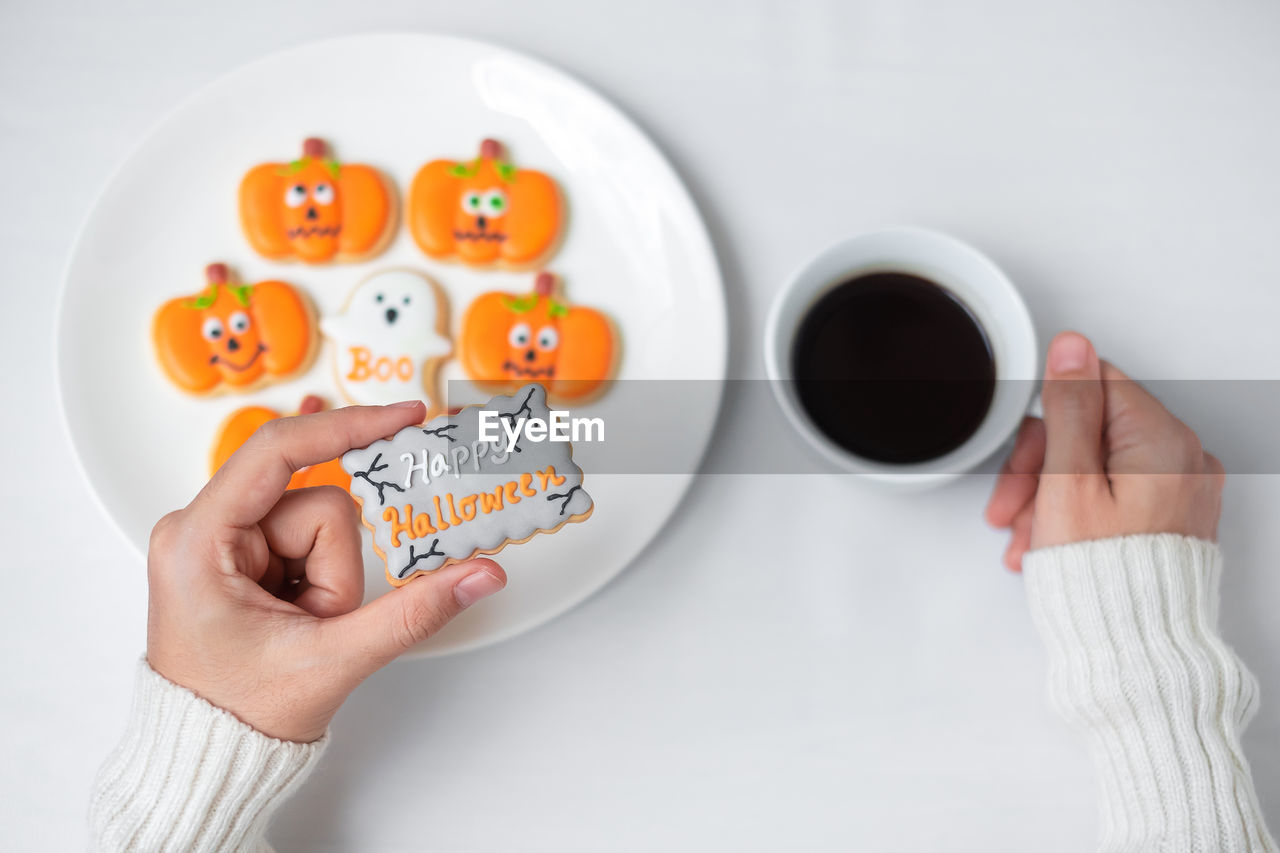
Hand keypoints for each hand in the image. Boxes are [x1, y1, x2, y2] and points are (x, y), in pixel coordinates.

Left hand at [146, 401, 506, 741]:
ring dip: (329, 580)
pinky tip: (299, 613)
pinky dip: (321, 578)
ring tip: (303, 627)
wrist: (208, 756)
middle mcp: (201, 527)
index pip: (277, 451)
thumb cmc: (239, 714)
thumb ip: (414, 613)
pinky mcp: (241, 552)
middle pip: (316, 503)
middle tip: (314, 621)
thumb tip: (483, 574)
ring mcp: (221, 539)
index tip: (405, 415)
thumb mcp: (333, 660)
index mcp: (199, 540)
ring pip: (320, 523)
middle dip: (335, 569)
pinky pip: (309, 539)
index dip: (347, 427)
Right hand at [985, 332, 1223, 571]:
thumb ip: (1070, 408)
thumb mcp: (1068, 482)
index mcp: (1164, 441)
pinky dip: (1077, 513)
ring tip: (1027, 539)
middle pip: (1092, 430)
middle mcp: (1185, 461)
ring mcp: (1181, 492)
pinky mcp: (1171, 519)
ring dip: (1050, 497)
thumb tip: (1072, 348)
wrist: (1135, 653)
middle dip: (1040, 468)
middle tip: (1012, 507)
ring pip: (1097, 466)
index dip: (1045, 424)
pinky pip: (1115, 495)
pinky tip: (1051, 543)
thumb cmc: (1105, 579)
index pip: (1093, 388)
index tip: (1024, 461)